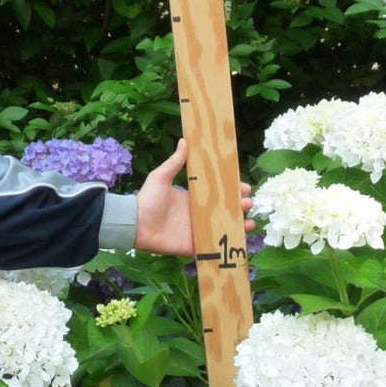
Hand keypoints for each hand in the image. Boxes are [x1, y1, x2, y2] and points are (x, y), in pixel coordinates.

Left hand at [133, 138, 254, 255]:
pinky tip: (240, 240)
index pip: (219, 193)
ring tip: (249, 222)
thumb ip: (174, 162)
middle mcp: (199, 214)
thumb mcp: (161, 177)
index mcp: (194, 198)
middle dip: (240, 206)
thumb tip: (184, 140)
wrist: (136, 225)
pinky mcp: (196, 245)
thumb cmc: (147, 200)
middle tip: (248, 203)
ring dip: (240, 225)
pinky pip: (215, 245)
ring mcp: (199, 230)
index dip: (233, 190)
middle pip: (226, 210)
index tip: (244, 187)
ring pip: (225, 228)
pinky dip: (228, 244)